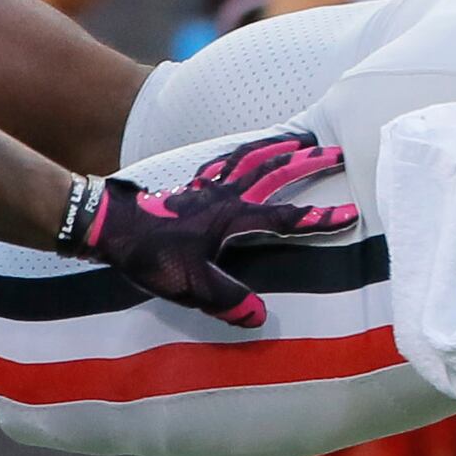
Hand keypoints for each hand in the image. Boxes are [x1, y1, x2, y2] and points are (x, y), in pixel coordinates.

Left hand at [68, 130, 357, 328]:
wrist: (105, 225)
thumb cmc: (148, 254)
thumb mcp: (189, 285)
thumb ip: (226, 299)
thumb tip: (260, 318)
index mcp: (233, 219)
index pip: (285, 218)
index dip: (319, 218)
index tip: (351, 213)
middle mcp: (225, 196)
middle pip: (274, 173)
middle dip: (307, 163)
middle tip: (335, 152)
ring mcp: (207, 187)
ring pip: (250, 158)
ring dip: (278, 148)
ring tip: (300, 138)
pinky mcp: (190, 186)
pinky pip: (225, 161)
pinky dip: (243, 153)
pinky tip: (245, 153)